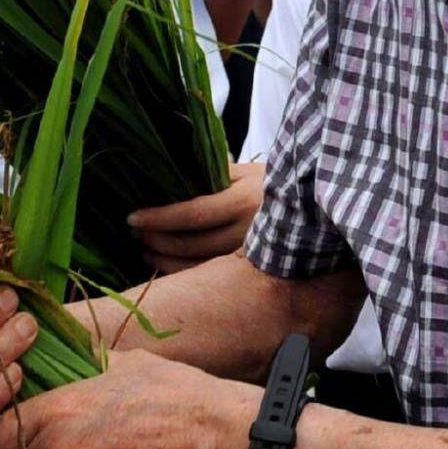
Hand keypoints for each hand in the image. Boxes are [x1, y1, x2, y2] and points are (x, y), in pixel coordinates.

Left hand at [127, 163, 264, 272]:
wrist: (314, 205)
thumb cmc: (272, 182)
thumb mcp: (245, 171)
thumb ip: (212, 176)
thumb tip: (168, 179)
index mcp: (244, 201)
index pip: (192, 214)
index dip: (159, 219)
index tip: (133, 217)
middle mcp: (249, 232)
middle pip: (191, 244)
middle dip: (157, 241)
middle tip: (134, 233)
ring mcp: (252, 255)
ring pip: (199, 266)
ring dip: (165, 261)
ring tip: (144, 250)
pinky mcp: (252, 269)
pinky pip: (211, 277)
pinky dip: (184, 273)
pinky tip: (165, 265)